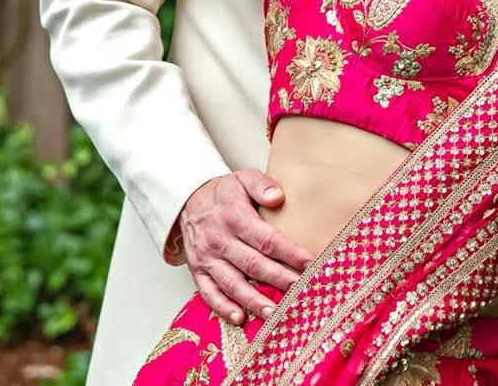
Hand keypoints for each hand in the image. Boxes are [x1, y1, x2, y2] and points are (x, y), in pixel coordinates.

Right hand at [178, 169, 312, 324]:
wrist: (187, 201)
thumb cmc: (222, 192)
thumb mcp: (242, 178)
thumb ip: (261, 185)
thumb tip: (278, 197)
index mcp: (235, 217)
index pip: (267, 239)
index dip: (289, 253)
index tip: (309, 263)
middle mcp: (221, 240)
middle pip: (253, 264)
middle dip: (279, 279)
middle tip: (300, 290)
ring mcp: (208, 258)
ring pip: (232, 283)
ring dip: (253, 300)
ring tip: (274, 313)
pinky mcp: (198, 271)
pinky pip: (208, 293)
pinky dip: (222, 308)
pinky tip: (239, 318)